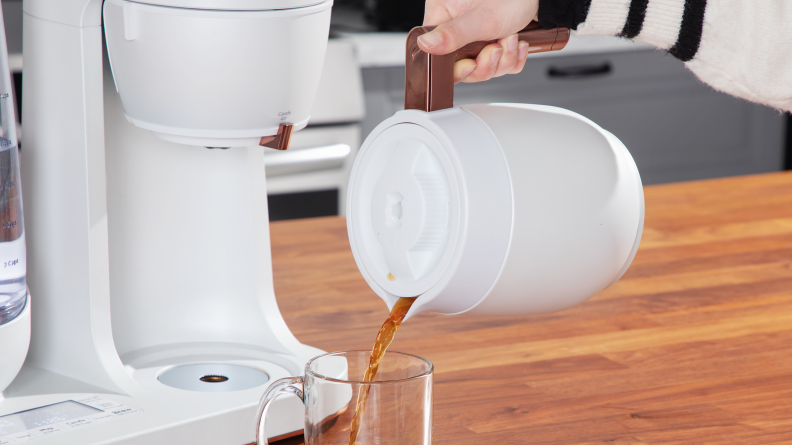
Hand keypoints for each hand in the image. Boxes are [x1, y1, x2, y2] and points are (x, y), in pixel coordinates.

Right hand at [418, 0, 538, 83]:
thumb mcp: (482, 18)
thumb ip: (453, 34)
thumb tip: (425, 45)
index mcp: (442, 13)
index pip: (437, 54)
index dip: (457, 67)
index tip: (472, 63)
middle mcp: (454, 24)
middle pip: (461, 64)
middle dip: (487, 63)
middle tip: (498, 47)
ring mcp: (472, 35)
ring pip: (482, 66)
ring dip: (503, 59)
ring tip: (512, 39)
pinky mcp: (488, 40)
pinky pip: (496, 63)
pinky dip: (511, 58)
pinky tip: (517, 43)